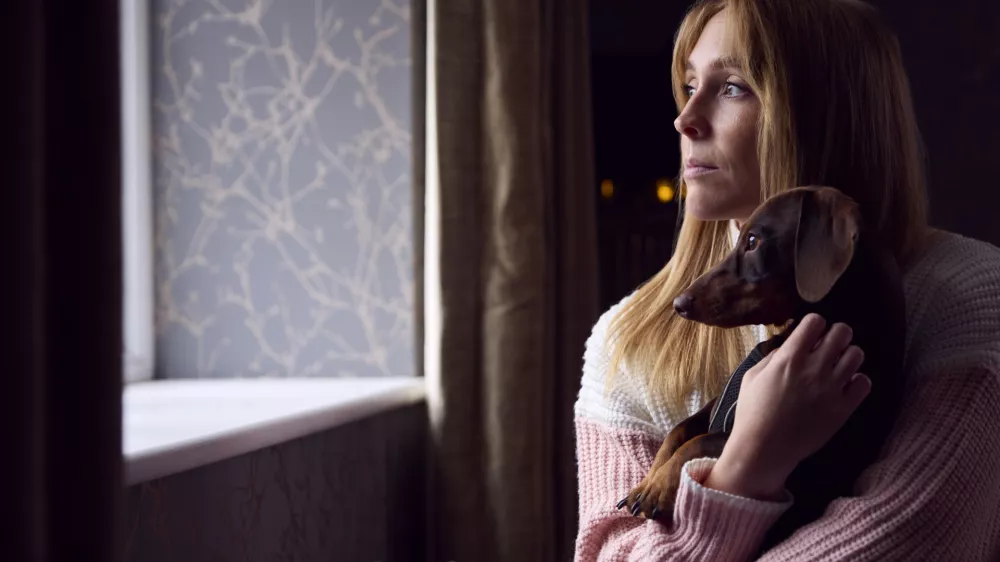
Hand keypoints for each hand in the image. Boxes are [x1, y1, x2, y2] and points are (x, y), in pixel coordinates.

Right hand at [705, 314, 870, 499]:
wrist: (764, 449)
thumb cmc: (753, 412)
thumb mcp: (752, 376)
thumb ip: (773, 356)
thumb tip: (789, 345)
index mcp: (789, 358)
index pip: (815, 321)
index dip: (814, 324)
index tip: (811, 335)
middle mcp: (813, 368)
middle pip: (842, 332)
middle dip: (836, 335)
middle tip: (829, 346)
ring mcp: (831, 388)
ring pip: (857, 354)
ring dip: (847, 356)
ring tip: (837, 366)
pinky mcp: (843, 409)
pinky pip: (864, 383)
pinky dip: (857, 381)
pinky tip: (844, 386)